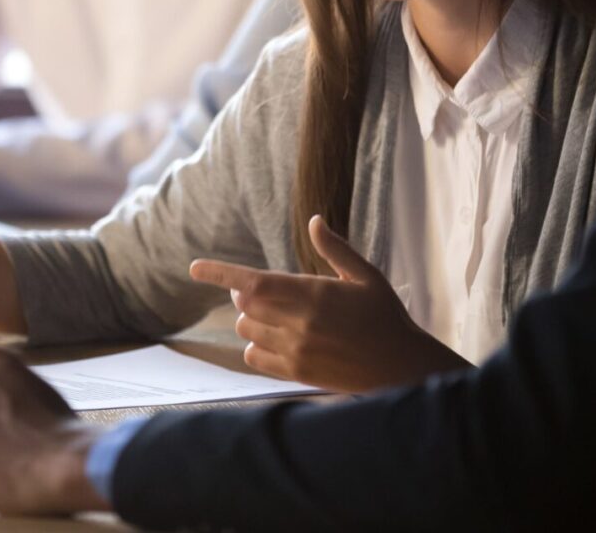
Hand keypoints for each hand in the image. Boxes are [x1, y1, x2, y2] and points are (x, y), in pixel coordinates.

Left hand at [190, 214, 470, 392]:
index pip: (253, 281)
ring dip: (252, 320)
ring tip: (277, 317)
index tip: (194, 267)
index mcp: (313, 293)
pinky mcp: (296, 374)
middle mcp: (299, 323)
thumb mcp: (366, 276)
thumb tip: (314, 221)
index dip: (219, 273)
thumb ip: (335, 249)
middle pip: (245, 305)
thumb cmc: (385, 316)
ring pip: (247, 331)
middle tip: (266, 291)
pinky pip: (254, 358)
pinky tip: (276, 341)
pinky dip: (256, 347)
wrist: (401, 366)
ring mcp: (295, 351)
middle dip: (245, 294)